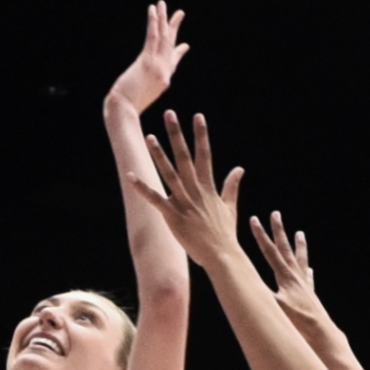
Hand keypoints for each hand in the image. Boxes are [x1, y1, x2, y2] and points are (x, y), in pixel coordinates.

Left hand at [107, 0, 187, 116]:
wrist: (122, 112)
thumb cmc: (125, 110)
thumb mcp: (137, 99)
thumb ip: (141, 90)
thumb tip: (141, 88)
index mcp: (163, 81)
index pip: (172, 62)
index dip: (178, 52)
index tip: (184, 45)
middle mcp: (164, 72)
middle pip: (171, 45)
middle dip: (174, 27)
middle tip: (179, 12)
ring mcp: (157, 67)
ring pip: (163, 37)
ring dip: (163, 18)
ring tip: (162, 3)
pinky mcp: (147, 62)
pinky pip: (152, 37)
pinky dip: (153, 23)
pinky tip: (153, 11)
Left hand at [139, 112, 243, 270]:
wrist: (221, 255)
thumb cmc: (224, 234)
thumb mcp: (230, 207)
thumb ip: (232, 186)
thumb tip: (239, 169)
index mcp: (208, 187)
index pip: (204, 154)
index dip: (201, 134)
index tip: (198, 116)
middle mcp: (195, 190)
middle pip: (184, 157)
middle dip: (177, 135)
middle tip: (170, 114)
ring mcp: (183, 202)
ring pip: (168, 173)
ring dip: (158, 154)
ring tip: (149, 136)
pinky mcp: (172, 216)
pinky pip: (154, 199)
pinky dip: (141, 187)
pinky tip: (130, 176)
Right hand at [249, 210, 329, 336]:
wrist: (320, 332)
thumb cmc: (297, 322)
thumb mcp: (275, 307)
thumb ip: (261, 294)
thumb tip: (245, 283)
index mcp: (285, 277)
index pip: (270, 251)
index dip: (260, 235)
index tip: (254, 219)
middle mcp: (296, 276)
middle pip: (285, 248)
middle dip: (278, 230)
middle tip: (276, 214)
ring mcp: (304, 284)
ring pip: (300, 259)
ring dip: (298, 246)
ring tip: (300, 233)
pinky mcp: (310, 294)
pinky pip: (308, 278)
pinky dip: (306, 271)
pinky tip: (309, 269)